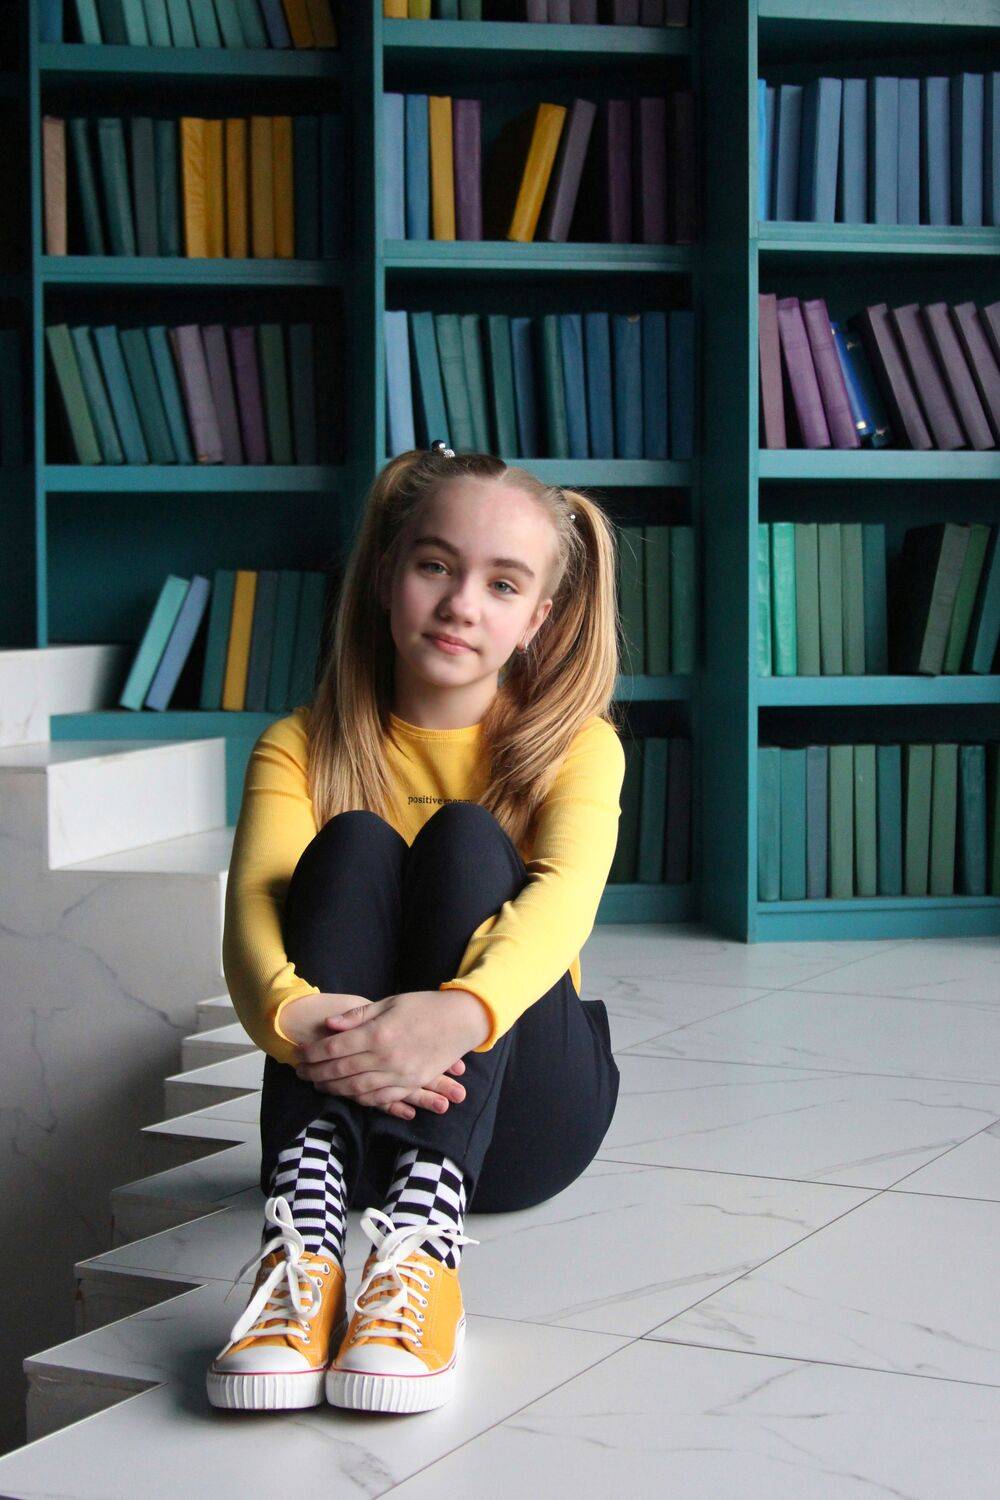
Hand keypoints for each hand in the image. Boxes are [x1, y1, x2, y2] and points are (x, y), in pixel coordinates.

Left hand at [294, 989, 489, 1117]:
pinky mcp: (411, 1084)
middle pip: (341, 1071)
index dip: (312, 1053)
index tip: (298, 1053)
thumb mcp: (390, 1003)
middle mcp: (386, 1058)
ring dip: (333, 1089)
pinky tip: (347, 1094)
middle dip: (316, 1073)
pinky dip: (360, 1099)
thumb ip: (357, 1016)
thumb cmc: (425, 1006)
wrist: (462, 1021)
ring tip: (318, 1084)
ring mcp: (399, 1075)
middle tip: (300, 1073)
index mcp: (378, 1034)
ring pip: (357, 1089)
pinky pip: (380, 1099)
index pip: (334, 1048)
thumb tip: (329, 1025)